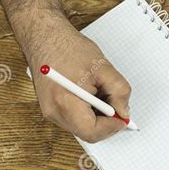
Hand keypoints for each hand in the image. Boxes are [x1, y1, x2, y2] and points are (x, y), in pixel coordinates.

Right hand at [25, 12, 131, 142]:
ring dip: (96, 117)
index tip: (122, 117)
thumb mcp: (103, 67)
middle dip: (105, 123)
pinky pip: (74, 119)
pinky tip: (90, 95)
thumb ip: (119, 91)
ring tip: (100, 94)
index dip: (111, 127)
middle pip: (86, 132)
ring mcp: (50, 111)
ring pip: (80, 127)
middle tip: (116, 106)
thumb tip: (124, 111)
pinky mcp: (50, 108)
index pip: (91, 132)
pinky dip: (87, 112)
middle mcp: (53, 112)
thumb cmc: (69, 48)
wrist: (44, 36)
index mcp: (65, 102)